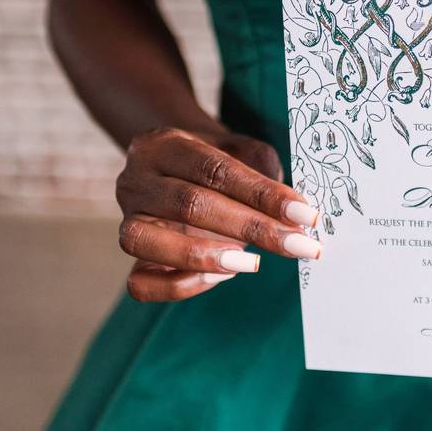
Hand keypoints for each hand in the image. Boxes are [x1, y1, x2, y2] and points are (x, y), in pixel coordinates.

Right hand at [115, 127, 321, 301]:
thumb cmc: (217, 161)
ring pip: (146, 242)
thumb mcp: (242, 150)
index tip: (304, 215)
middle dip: (253, 229)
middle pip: (190, 205)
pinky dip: (181, 285)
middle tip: (298, 245)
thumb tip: (295, 212)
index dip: (262, 194)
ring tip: (253, 263)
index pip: (215, 169)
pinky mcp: (130, 257)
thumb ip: (264, 171)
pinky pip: (140, 283)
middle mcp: (136, 180)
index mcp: (164, 145)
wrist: (178, 167)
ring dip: (206, 257)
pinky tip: (222, 275)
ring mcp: (126, 219)